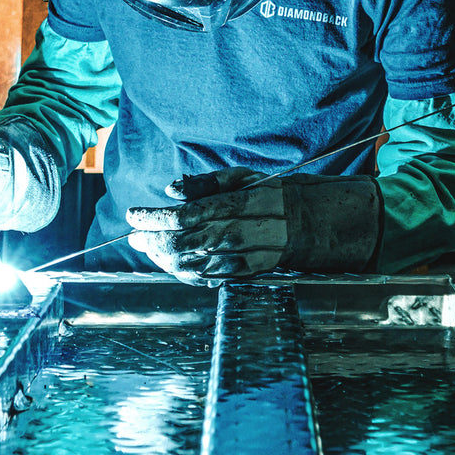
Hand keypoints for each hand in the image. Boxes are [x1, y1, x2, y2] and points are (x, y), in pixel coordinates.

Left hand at [126, 167, 380, 279]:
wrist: (320, 224)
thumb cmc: (277, 193)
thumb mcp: (246, 177)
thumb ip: (207, 183)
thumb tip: (171, 190)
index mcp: (243, 203)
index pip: (188, 213)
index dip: (156, 217)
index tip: (133, 215)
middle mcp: (245, 231)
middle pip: (188, 242)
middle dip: (154, 241)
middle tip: (133, 237)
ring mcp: (248, 256)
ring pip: (196, 263)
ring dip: (165, 259)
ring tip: (147, 250)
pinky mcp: (250, 273)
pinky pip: (211, 277)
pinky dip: (186, 273)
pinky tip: (171, 265)